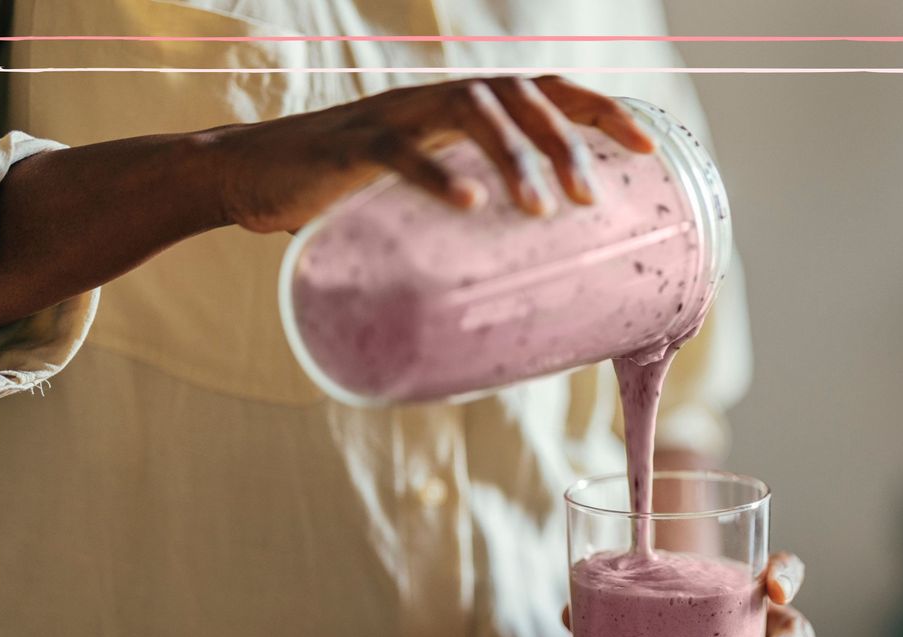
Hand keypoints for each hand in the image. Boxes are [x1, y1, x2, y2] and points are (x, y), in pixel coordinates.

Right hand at [203, 75, 655, 232]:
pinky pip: (401, 150)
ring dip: (515, 157)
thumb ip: (474, 218)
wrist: (254, 176)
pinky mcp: (352, 145)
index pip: (546, 90)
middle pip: (520, 95)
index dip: (600, 111)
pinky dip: (438, 173)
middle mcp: (438, 97)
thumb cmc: (352, 196)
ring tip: (542, 211)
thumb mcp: (427, 198)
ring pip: (471, 111)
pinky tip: (471, 203)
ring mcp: (395, 115)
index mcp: (464, 109)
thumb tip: (534, 279)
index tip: (648, 148)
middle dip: (566, 143)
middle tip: (590, 202)